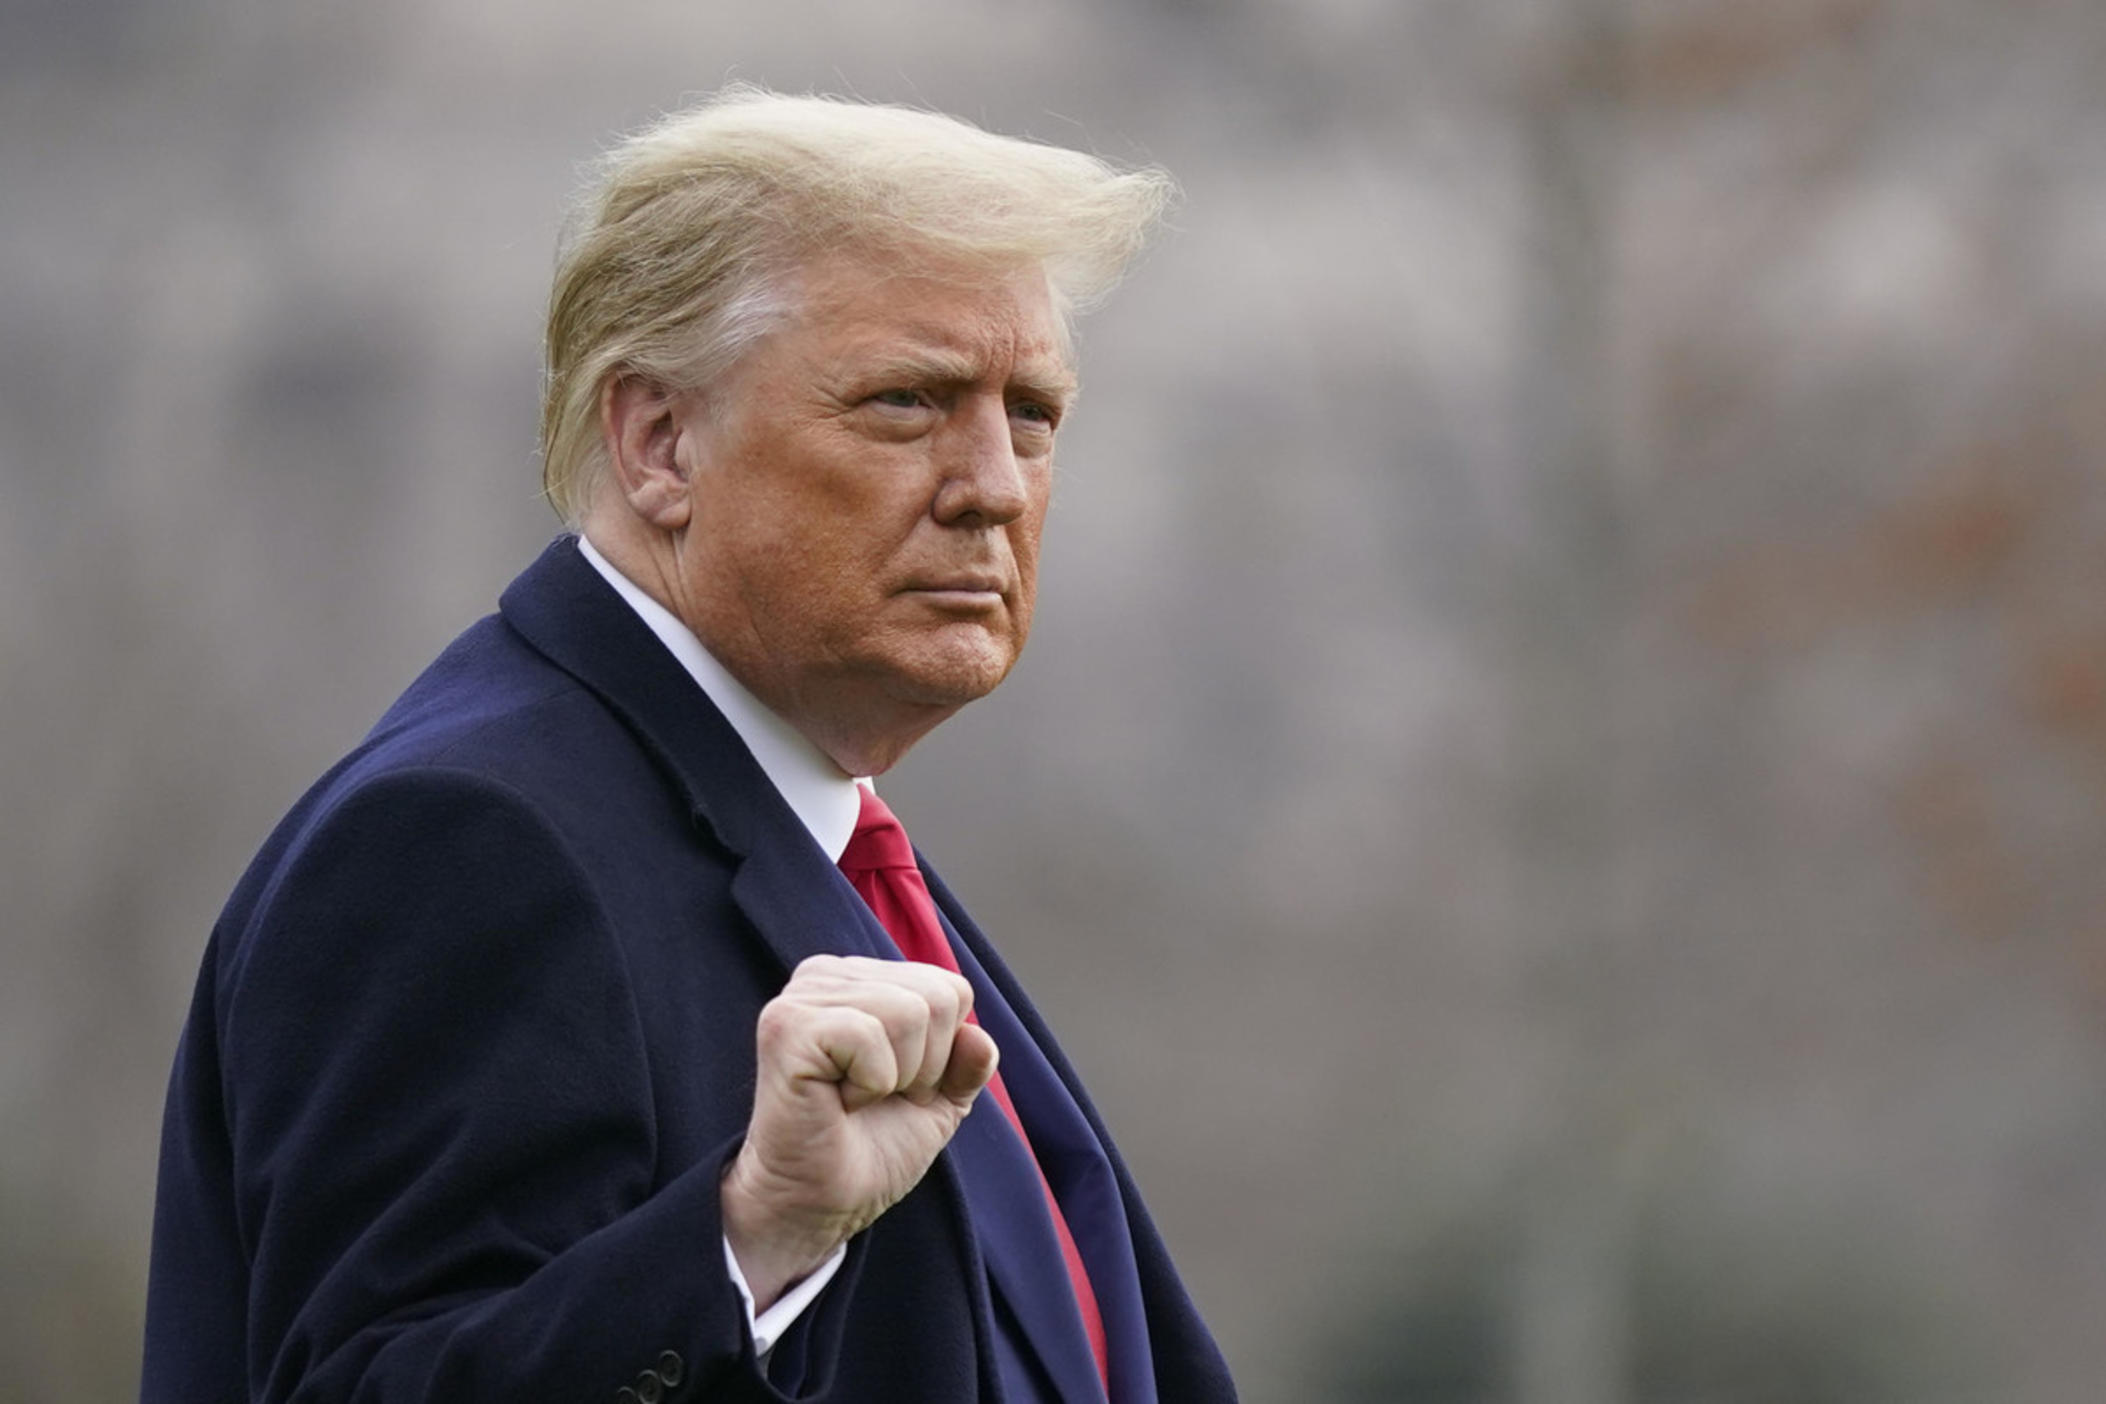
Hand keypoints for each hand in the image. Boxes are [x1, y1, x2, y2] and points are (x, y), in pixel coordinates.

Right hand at [721, 954, 998, 1309]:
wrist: (822, 1203)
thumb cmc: (871, 1149)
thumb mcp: (939, 1101)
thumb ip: (967, 1063)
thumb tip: (979, 1036)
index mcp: (861, 979)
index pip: (950, 988)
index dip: (943, 1052)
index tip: (899, 1087)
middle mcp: (828, 974)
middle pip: (937, 997)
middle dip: (925, 1065)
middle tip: (877, 1097)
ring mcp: (802, 996)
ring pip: (909, 1013)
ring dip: (897, 1077)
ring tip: (856, 1099)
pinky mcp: (787, 1026)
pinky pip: (868, 1036)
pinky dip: (870, 1083)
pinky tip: (837, 1101)